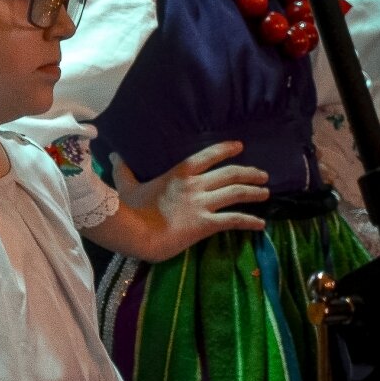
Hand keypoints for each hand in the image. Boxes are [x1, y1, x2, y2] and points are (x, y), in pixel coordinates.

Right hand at [110, 140, 268, 261]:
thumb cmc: (131, 210)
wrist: (137, 233)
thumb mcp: (126, 187)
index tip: (239, 146)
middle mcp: (195, 185)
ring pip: (237, 193)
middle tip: (262, 175)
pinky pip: (234, 220)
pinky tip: (261, 224)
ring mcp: (202, 204)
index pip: (207, 156)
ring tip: (265, 193)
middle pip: (230, 174)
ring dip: (255, 192)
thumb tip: (114, 155)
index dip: (225, 150)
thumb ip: (123, 171)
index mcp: (179, 174)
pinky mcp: (206, 224)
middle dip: (249, 173)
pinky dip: (250, 221)